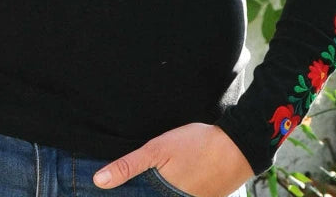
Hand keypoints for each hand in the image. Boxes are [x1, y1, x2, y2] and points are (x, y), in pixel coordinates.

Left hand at [93, 122, 252, 195]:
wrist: (236, 147)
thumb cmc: (195, 145)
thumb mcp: (157, 150)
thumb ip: (128, 166)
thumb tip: (99, 181)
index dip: (124, 196)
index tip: (106, 195)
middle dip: (139, 193)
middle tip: (128, 184)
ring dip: (153, 192)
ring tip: (154, 178)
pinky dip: (170, 192)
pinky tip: (166, 182)